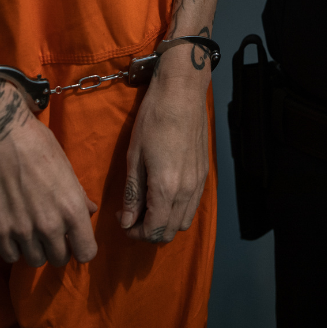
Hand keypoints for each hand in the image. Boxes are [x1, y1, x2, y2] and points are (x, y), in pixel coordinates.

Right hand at [0, 80, 98, 267]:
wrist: (2, 136)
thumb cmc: (40, 146)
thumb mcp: (67, 169)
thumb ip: (79, 196)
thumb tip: (90, 211)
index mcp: (73, 210)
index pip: (87, 253)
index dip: (81, 247)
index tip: (74, 239)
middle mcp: (50, 225)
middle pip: (60, 259)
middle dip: (58, 248)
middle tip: (51, 232)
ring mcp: (23, 230)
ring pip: (35, 261)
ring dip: (35, 249)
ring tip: (31, 230)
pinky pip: (10, 256)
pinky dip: (13, 247)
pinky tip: (14, 230)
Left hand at [118, 44, 210, 242]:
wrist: (182, 94)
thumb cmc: (153, 120)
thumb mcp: (135, 157)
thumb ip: (132, 194)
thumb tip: (126, 221)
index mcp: (166, 188)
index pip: (153, 231)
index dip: (134, 233)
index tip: (121, 220)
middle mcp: (187, 191)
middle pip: (170, 232)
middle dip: (149, 232)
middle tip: (132, 217)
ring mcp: (199, 183)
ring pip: (184, 222)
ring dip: (165, 223)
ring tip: (147, 207)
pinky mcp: (205, 174)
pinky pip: (193, 205)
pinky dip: (177, 210)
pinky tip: (164, 194)